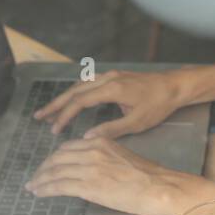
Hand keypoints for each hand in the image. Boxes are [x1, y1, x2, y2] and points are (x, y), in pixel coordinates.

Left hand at [24, 135, 188, 214]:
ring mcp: (88, 168)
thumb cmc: (148, 176)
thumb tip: (94, 164)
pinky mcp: (87, 186)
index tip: (48, 165)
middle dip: (43, 168)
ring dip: (40, 180)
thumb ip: (106, 156)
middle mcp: (92, 151)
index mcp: (101, 143)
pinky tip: (39, 192)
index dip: (54, 158)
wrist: (158, 187)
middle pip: (57, 157)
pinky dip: (45, 189)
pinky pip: (58, 186)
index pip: (68, 148)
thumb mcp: (124, 156)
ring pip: (55, 171)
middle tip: (36, 177)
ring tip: (33, 186)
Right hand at [32, 69, 190, 137]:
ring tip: (51, 111)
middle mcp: (107, 79)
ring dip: (65, 98)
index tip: (54, 129)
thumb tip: (86, 138)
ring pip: (80, 85)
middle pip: (74, 90)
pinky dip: (76, 92)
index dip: (64, 115)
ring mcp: (111, 76)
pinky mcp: (115, 77)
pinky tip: (72, 101)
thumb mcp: (136, 122)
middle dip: (56, 104)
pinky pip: (89, 83)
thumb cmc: (158, 105)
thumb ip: (110, 129)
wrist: (175, 86)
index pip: (80, 102)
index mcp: (111, 89)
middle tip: (39, 116)